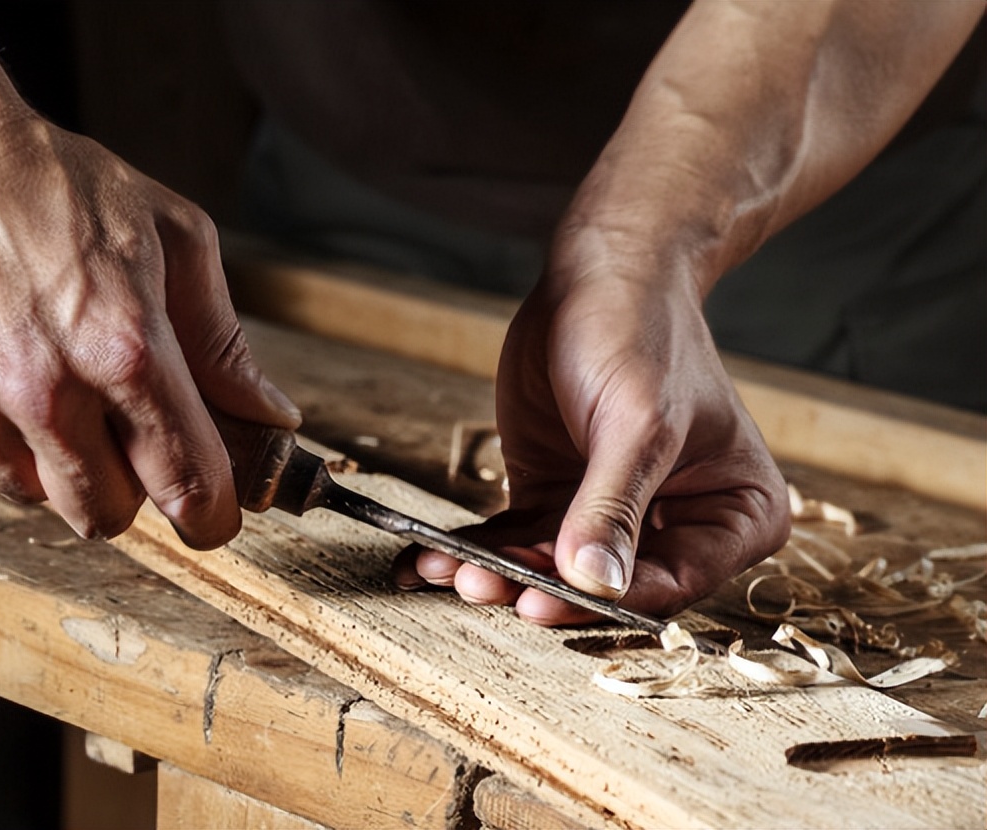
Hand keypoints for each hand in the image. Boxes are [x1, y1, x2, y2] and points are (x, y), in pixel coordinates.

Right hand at [0, 112, 298, 547]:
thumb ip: (221, 341)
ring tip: (40, 375)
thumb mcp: (171, 236)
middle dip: (124, 485)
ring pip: (32, 496)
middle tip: (117, 429)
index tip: (211, 516)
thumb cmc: (52, 182)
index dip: (208, 514)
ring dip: (50, 458)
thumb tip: (271, 417)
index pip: (185, 483)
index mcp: (123, 346)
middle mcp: (41, 389)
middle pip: (103, 514)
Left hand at [394, 225, 789, 621]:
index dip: (604, 598)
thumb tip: (594, 582)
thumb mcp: (637, 423)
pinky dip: (477, 550)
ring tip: (445, 571)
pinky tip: (430, 560)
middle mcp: (678, 526)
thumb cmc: (643, 332)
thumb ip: (614, 507)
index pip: (671, 582)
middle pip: (606, 584)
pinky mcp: (557, 499)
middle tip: (482, 585)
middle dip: (538, 588)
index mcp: (737, 514)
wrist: (601, 273)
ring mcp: (612, 516)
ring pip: (553, 568)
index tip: (543, 600)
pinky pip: (517, 539)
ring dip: (499, 574)